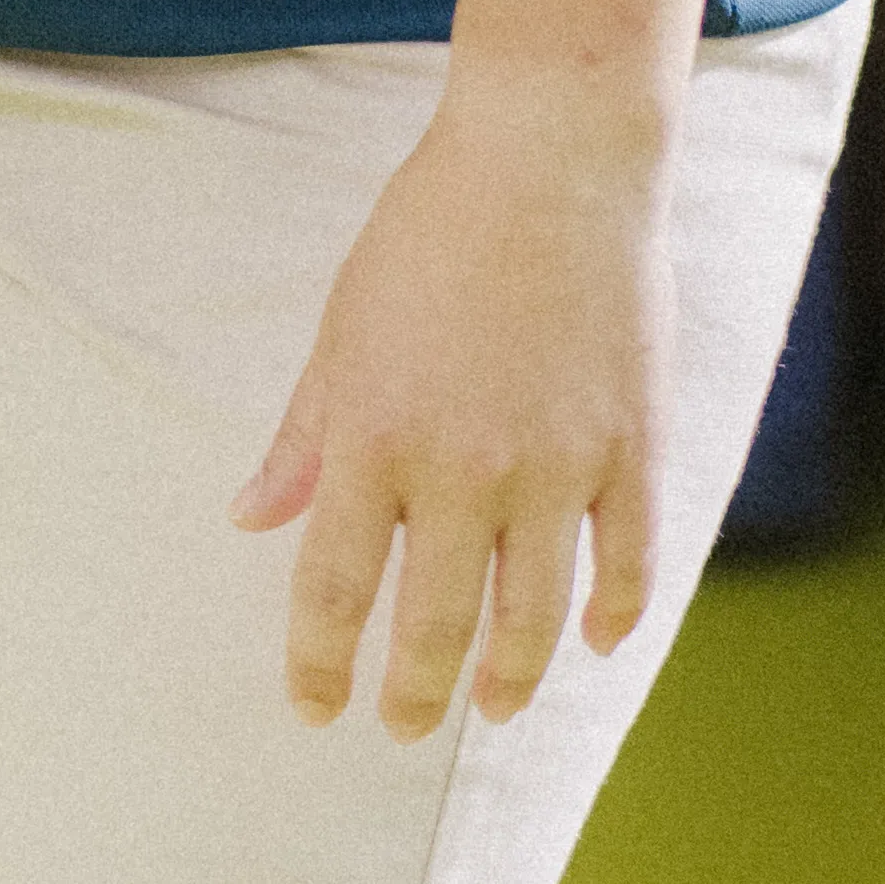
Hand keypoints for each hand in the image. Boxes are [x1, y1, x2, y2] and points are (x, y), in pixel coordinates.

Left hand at [233, 60, 677, 733]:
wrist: (551, 159)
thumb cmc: (429, 232)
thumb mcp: (343, 328)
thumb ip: (304, 435)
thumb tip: (253, 518)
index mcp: (375, 438)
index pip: (337, 589)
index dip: (322, 665)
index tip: (316, 710)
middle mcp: (463, 469)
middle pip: (435, 625)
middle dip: (414, 693)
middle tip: (404, 725)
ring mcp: (557, 466)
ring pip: (534, 618)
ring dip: (511, 680)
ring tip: (495, 708)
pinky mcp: (631, 448)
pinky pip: (627, 563)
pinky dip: (610, 616)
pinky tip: (590, 641)